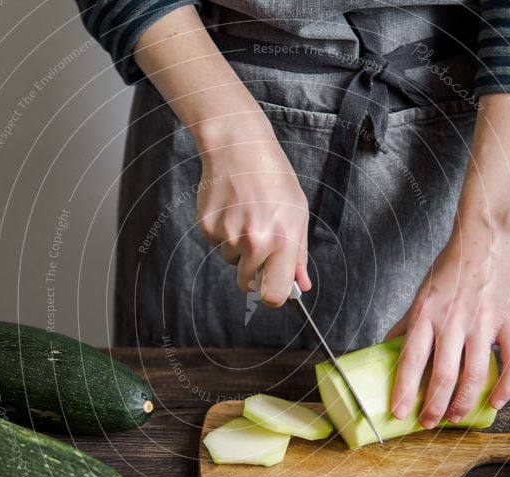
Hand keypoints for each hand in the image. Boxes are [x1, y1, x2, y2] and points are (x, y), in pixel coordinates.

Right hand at [195, 117, 311, 305]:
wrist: (239, 147)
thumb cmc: (273, 178)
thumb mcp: (298, 214)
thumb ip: (299, 254)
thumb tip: (301, 285)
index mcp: (283, 240)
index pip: (273, 294)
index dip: (272, 297)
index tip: (272, 289)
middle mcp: (255, 241)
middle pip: (247, 283)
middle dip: (253, 270)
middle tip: (258, 240)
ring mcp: (229, 236)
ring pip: (231, 261)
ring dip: (238, 247)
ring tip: (246, 214)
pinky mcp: (208, 227)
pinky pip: (216, 245)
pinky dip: (222, 232)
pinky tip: (231, 208)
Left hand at [384, 92, 509, 427]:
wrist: (488, 237)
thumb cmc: (452, 266)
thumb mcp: (422, 293)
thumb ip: (407, 323)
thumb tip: (387, 347)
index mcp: (427, 313)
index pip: (411, 359)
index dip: (403, 389)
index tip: (397, 412)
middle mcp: (454, 320)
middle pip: (442, 374)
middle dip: (433, 405)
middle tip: (427, 423)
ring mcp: (483, 323)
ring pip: (474, 374)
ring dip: (463, 402)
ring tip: (454, 417)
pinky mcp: (508, 322)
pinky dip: (505, 386)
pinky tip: (495, 402)